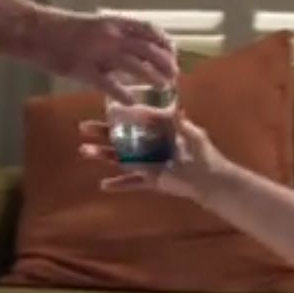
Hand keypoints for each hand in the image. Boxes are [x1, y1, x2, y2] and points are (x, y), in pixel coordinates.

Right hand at [30, 10, 177, 104]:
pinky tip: (132, 102)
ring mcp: (97, 52)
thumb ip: (112, 37)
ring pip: (134, 65)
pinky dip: (123, 93)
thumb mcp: (92, 26)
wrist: (34, 30)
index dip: (164, 42)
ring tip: (164, 86)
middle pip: (147, 48)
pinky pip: (108, 84)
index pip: (148, 29)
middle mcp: (110, 35)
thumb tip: (130, 50)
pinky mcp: (83, 69)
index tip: (173, 53)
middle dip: (165, 62)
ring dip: (153, 76)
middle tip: (174, 75)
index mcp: (112, 22)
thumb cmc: (61, 28)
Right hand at [77, 110, 227, 201]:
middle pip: (121, 138)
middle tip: (83, 127)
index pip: (135, 120)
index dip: (120, 115)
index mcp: (157, 131)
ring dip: (103, 155)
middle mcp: (148, 145)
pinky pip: (131, 182)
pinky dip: (118, 184)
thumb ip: (181, 123)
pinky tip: (103, 185)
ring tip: (85, 151)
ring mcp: (147, 163)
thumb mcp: (192, 133)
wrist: (210, 179)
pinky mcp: (150, 180)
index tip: (105, 108)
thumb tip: (174, 107)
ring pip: (120, 158)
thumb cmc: (203, 153)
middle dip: (102, 133)